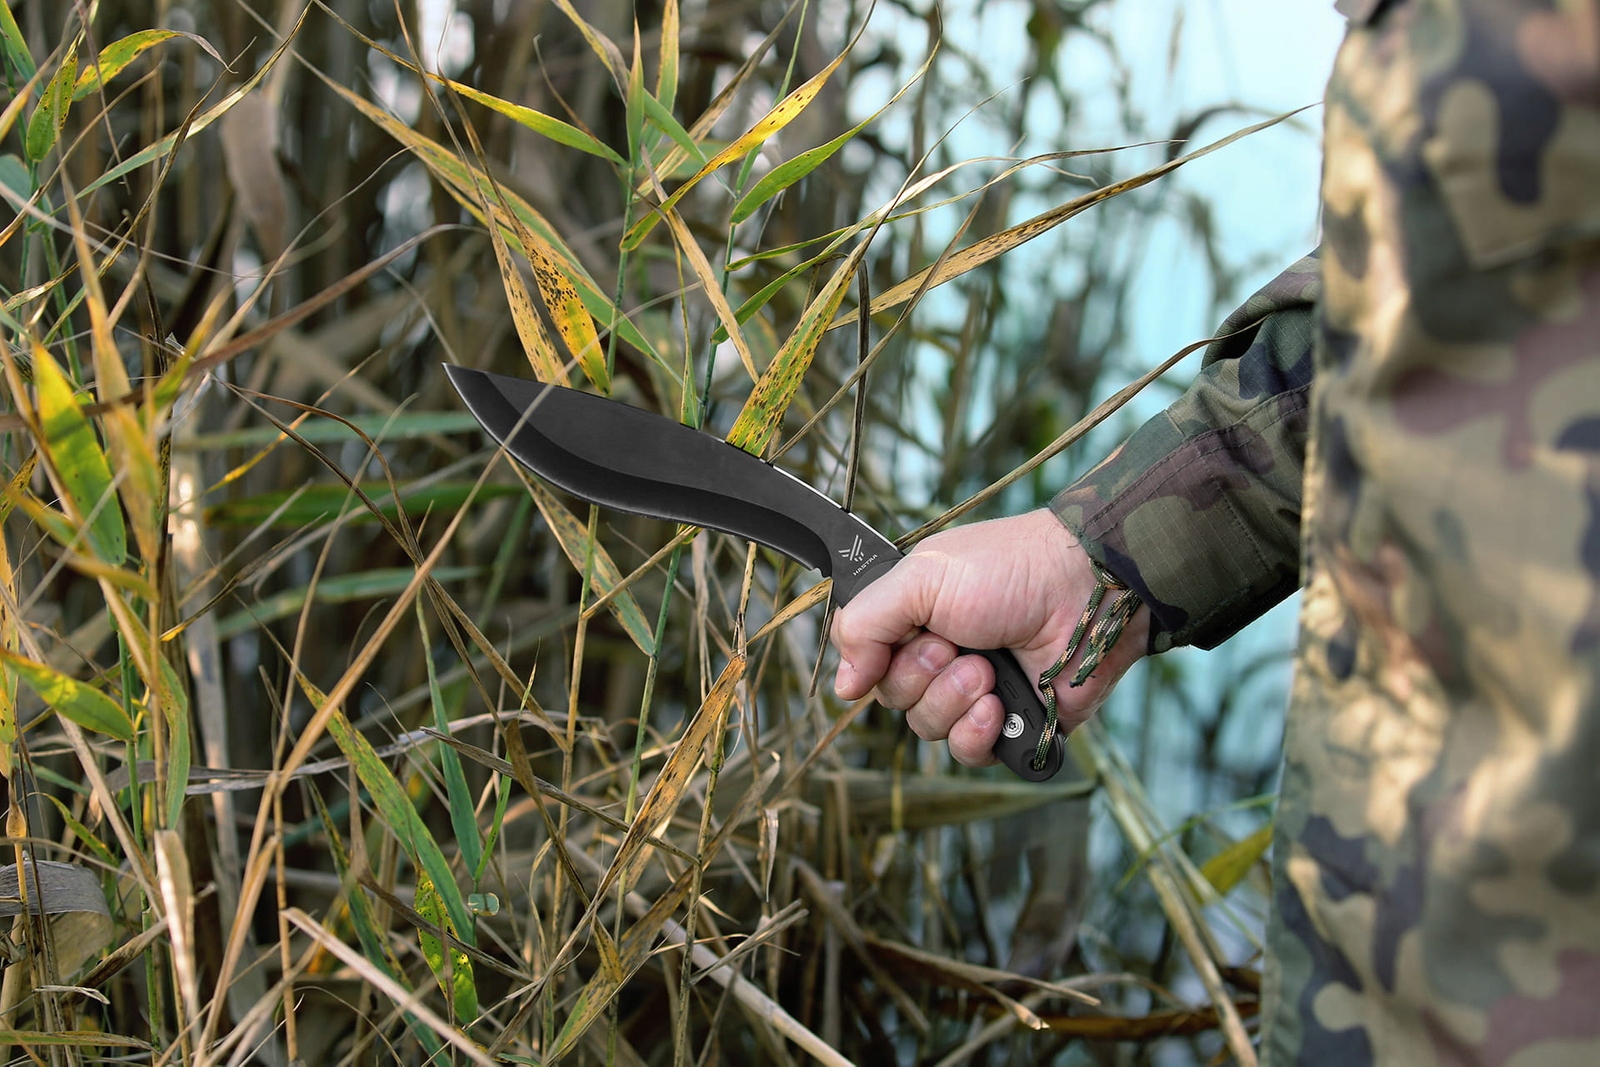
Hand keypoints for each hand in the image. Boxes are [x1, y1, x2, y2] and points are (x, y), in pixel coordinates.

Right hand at [830, 508, 1148, 766]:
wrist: (1087, 590)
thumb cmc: (1010, 568)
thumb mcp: (922, 577)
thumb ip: (866, 623)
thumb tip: (843, 687)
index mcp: (915, 617)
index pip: (866, 659)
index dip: (872, 661)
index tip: (892, 645)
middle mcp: (941, 656)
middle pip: (892, 698)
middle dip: (919, 676)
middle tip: (953, 645)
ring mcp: (975, 692)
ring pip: (926, 728)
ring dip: (951, 700)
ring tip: (985, 671)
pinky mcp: (1010, 724)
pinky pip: (968, 753)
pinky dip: (976, 733)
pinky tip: (997, 707)